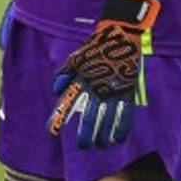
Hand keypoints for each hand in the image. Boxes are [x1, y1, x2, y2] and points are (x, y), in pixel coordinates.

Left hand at [49, 0, 159, 147]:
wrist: (119, 34)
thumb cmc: (95, 46)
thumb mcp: (76, 57)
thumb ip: (65, 74)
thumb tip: (56, 91)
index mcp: (82, 79)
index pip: (68, 102)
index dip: (59, 118)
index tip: (53, 131)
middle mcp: (96, 87)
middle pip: (89, 117)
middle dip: (84, 134)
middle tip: (82, 146)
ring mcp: (113, 89)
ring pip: (107, 120)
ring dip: (103, 135)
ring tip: (99, 146)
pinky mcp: (127, 89)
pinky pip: (125, 114)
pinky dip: (121, 128)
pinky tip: (118, 138)